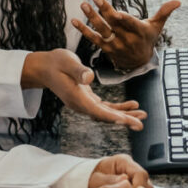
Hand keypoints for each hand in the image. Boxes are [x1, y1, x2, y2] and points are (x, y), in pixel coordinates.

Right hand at [22, 49, 146, 129]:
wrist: (45, 67)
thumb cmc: (56, 63)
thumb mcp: (67, 62)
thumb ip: (78, 71)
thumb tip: (89, 78)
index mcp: (76, 98)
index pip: (97, 110)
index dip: (112, 117)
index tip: (126, 121)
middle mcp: (81, 105)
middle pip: (105, 116)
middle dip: (124, 120)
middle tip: (141, 125)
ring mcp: (84, 103)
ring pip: (108, 113)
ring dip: (125, 115)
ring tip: (142, 115)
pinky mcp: (88, 99)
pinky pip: (106, 107)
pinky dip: (119, 108)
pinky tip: (132, 105)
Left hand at [73, 0, 181, 70]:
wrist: (138, 63)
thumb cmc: (147, 39)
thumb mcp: (156, 27)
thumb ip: (165, 12)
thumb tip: (178, 1)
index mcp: (139, 32)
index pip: (130, 24)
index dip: (123, 19)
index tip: (116, 12)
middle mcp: (126, 39)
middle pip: (114, 24)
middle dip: (104, 11)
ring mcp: (114, 44)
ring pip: (102, 30)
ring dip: (91, 18)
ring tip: (83, 5)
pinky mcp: (105, 48)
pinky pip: (93, 38)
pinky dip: (83, 30)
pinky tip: (74, 20)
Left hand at [88, 154, 153, 187]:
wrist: (88, 184)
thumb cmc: (90, 179)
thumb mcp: (95, 179)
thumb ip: (108, 180)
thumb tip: (124, 180)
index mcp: (124, 163)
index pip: (140, 174)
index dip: (138, 187)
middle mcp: (133, 172)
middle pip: (148, 186)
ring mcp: (137, 184)